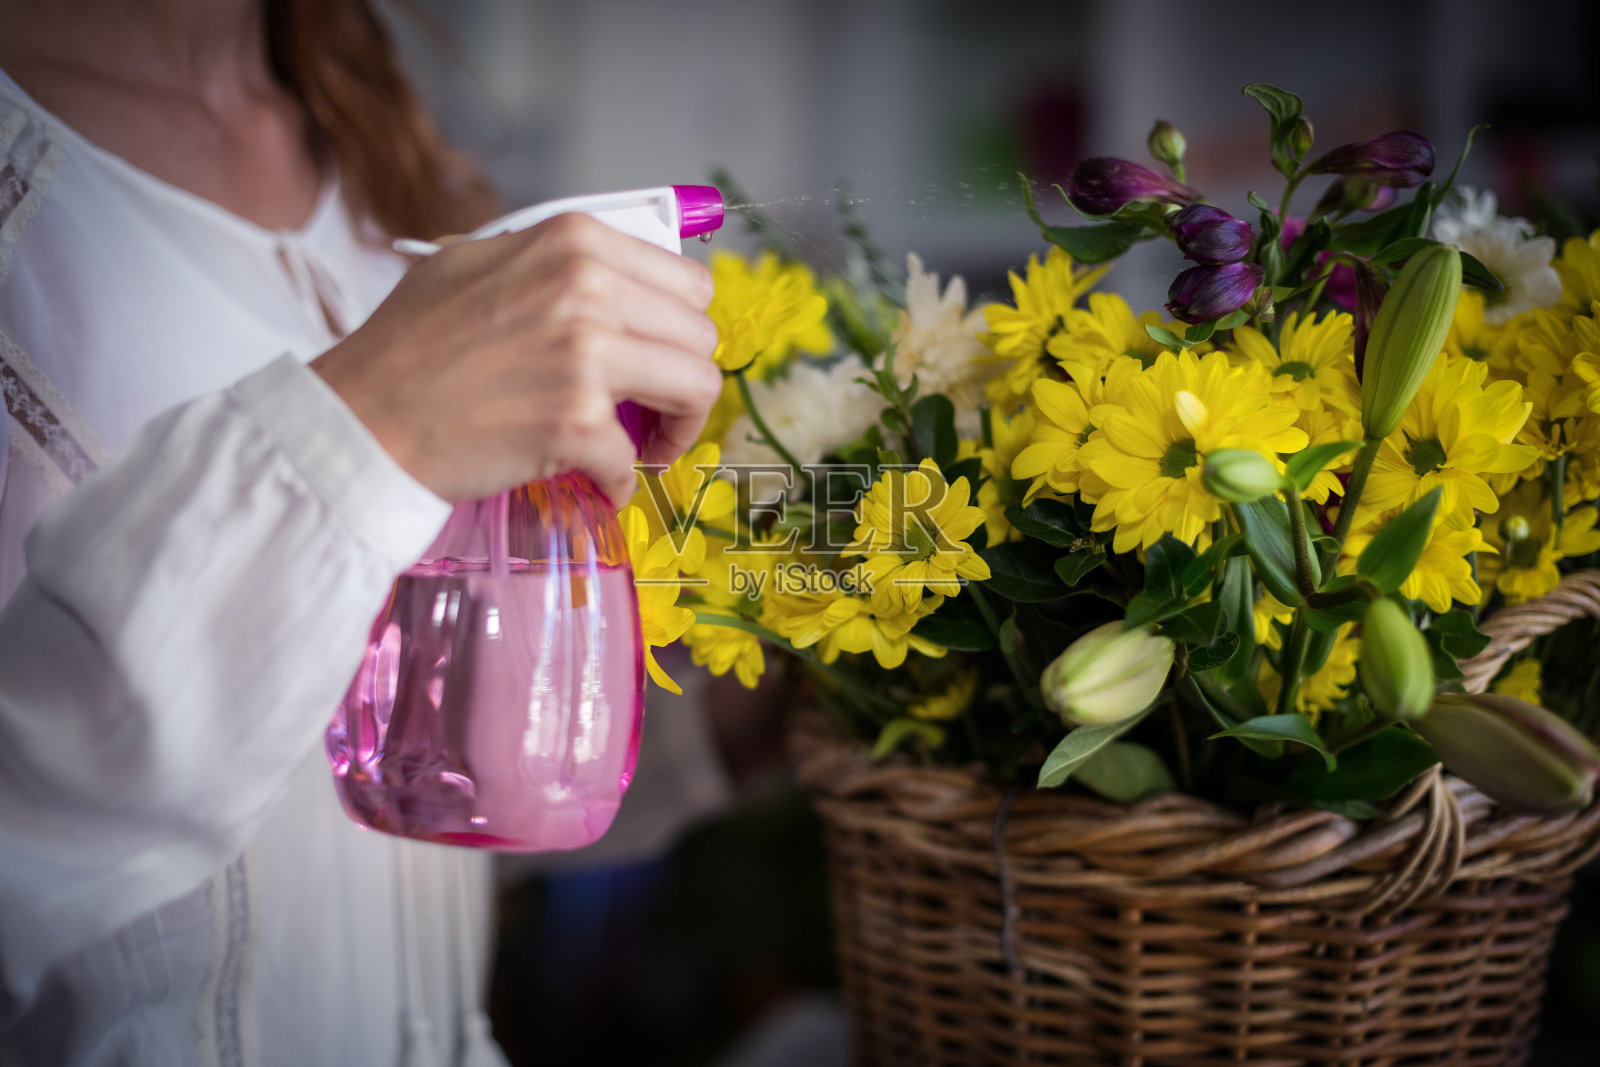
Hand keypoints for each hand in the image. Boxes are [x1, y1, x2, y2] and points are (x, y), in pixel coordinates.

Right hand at [311, 213, 719, 505]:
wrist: (359, 418)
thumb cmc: (408, 346)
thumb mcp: (477, 260)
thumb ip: (553, 263)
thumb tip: (616, 282)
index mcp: (573, 241)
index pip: (687, 281)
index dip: (681, 327)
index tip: (662, 357)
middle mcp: (587, 288)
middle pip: (700, 336)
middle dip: (685, 379)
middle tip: (654, 410)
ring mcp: (586, 356)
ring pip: (696, 390)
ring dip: (676, 428)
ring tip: (643, 448)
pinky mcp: (577, 423)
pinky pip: (636, 460)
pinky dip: (620, 481)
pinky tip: (594, 481)